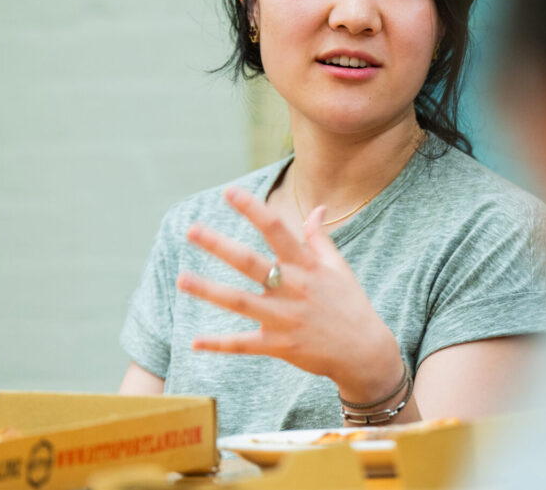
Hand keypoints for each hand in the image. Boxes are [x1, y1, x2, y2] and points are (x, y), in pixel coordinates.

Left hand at [177, 186, 403, 402]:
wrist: (364, 352)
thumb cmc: (350, 305)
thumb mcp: (340, 268)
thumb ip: (320, 239)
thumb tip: (318, 208)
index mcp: (307, 266)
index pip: (276, 230)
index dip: (253, 209)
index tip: (229, 192)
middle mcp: (293, 289)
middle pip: (250, 263)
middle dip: (219, 247)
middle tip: (192, 231)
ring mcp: (284, 318)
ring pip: (240, 302)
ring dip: (209, 291)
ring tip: (181, 279)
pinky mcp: (279, 345)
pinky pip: (244, 344)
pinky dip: (219, 344)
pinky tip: (195, 342)